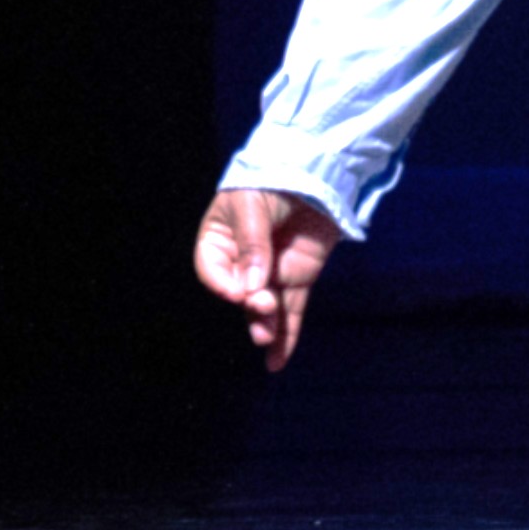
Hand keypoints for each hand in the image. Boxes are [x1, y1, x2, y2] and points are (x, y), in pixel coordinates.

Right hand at [197, 185, 338, 373]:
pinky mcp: (298, 277)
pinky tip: (277, 361)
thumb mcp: (254, 206)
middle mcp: (242, 262)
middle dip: (251, 302)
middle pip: (240, 291)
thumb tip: (254, 285)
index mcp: (219, 240)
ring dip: (265, 324)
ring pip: (265, 307)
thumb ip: (254, 244)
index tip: (238, 291)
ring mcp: (271, 272)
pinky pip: (292, 310)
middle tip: (264, 304)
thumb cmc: (272, 180)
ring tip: (266, 337)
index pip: (212, 270)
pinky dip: (287, 335)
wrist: (316, 167)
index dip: (223, 283)